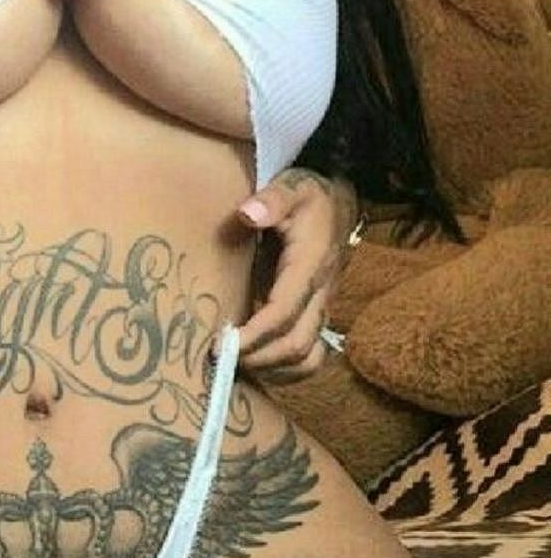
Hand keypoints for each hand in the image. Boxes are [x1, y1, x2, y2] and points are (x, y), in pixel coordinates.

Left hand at [233, 168, 358, 383]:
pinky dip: (286, 370)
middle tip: (219, 359)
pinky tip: (257, 366)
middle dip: (258, 358)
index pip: (284, 312)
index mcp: (310, 265)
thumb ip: (272, 199)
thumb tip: (248, 214)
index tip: (221, 344)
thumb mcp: (292, 187)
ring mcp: (321, 307)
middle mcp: (320, 293)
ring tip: (235, 366)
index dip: (254, 334)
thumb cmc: (308, 196)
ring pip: (307, 357)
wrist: (338, 203)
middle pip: (297, 344)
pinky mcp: (316, 314)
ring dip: (272, 369)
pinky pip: (310, 355)